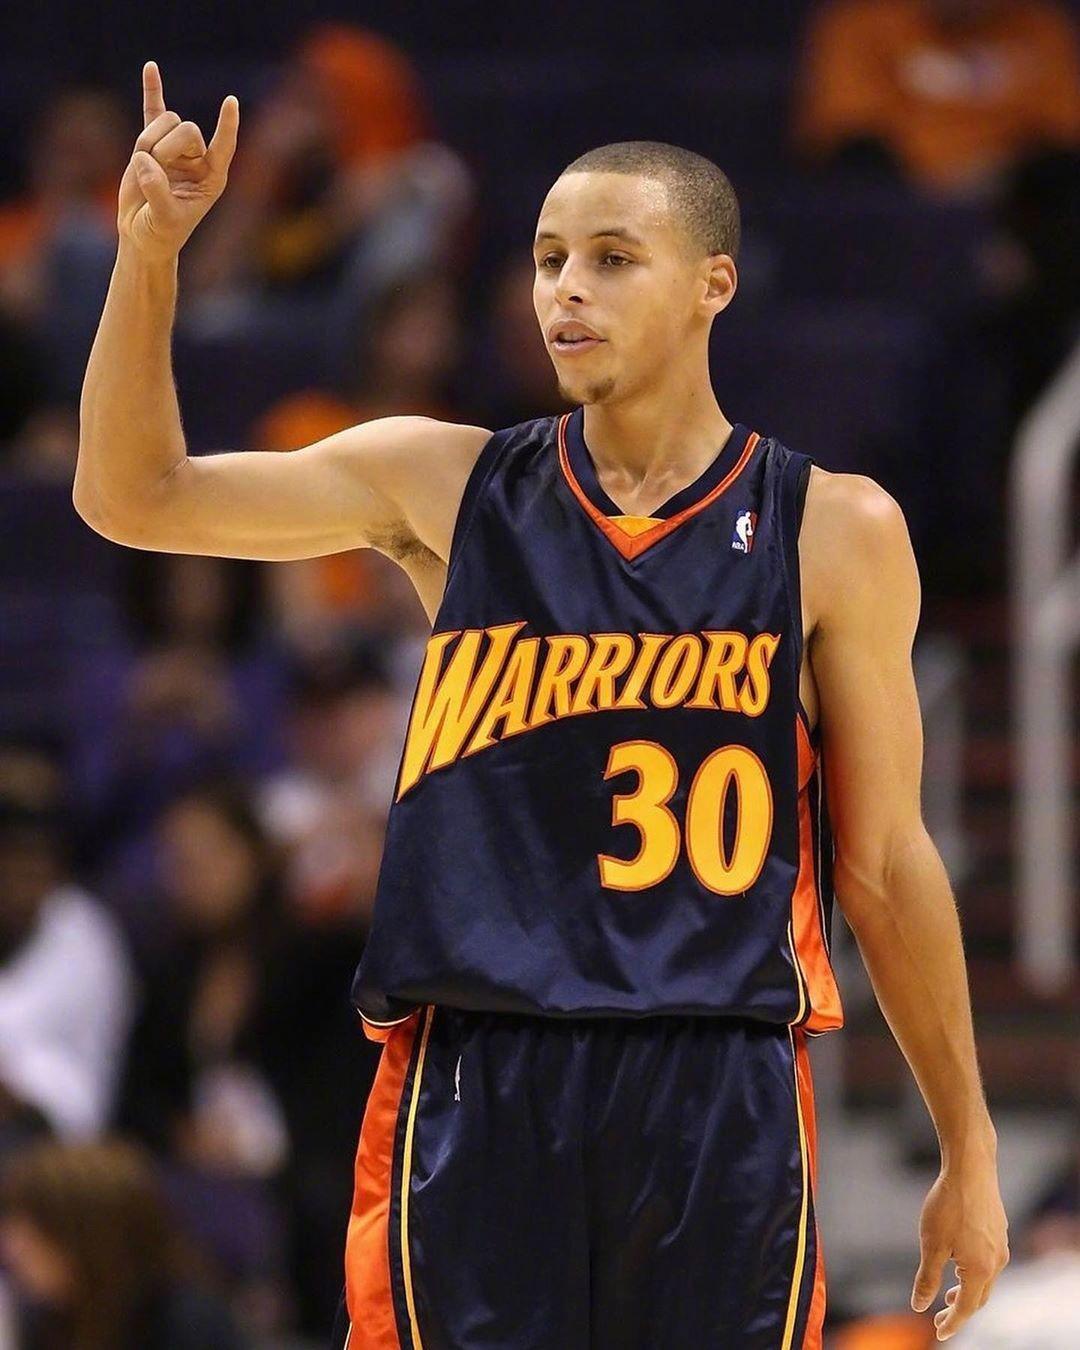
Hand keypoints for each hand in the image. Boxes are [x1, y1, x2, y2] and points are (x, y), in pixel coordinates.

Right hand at [117, 60, 238, 261]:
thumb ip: (158, 193)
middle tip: (155, 171)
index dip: (227, 125)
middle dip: (166, 146)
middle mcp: (197, 159)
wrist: (142, 234)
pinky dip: (152, 90)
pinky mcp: (152, 144)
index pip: (224, 145)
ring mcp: (175, 149)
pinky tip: (151, 67)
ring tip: (144, 171)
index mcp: (212, 178)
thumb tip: (146, 162)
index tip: (231, 102)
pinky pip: (153, 111)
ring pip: (164, 122)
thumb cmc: (160, 233)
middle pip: (187, 129)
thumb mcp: (163, 220)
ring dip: (149, 142)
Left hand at [911, 1155, 1009, 1340]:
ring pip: (985, 1279)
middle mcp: (997, 1262)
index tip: (939, 1333)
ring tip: (948, 1292)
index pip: (966, 1308)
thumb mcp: (931, 1244)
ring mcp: (1001, 1246)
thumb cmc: (948, 1205)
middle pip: (979, 1297)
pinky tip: (959, 1261)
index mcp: (980, 1270)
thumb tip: (918, 1305)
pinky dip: (973, 1272)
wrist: (971, 1168)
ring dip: (967, 1290)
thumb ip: (927, 1278)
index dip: (952, 1323)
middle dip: (960, 1310)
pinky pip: (988, 1261)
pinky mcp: (999, 1231)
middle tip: (940, 1317)